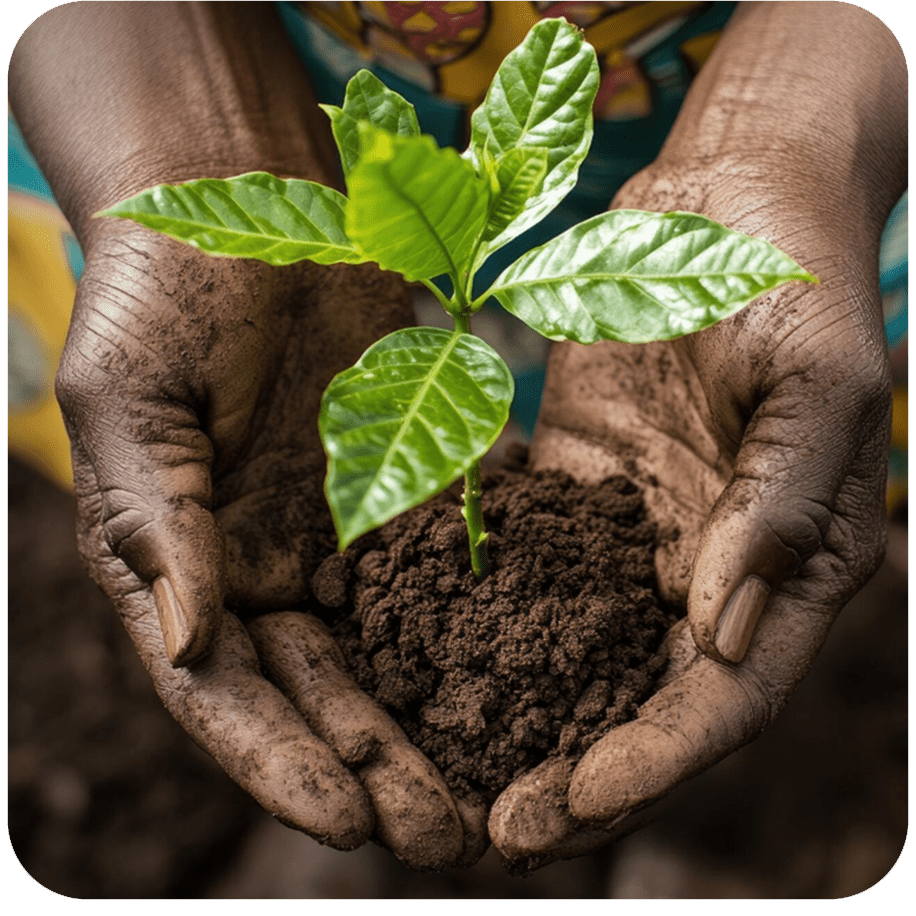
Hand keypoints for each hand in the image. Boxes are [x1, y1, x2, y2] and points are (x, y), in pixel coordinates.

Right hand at [57, 221, 485, 868]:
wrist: (244, 201)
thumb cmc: (162, 294)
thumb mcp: (130, 407)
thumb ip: (155, 527)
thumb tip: (188, 642)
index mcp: (180, 564)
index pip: (224, 690)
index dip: (276, 761)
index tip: (344, 818)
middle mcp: (256, 565)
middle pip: (316, 691)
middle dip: (372, 766)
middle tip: (443, 839)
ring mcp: (329, 529)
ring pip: (384, 650)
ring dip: (431, 719)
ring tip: (491, 787)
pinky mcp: (394, 485)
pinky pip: (437, 570)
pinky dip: (471, 626)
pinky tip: (521, 672)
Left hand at [488, 162, 892, 868]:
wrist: (726, 200)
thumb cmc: (797, 279)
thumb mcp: (817, 385)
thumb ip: (781, 506)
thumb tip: (722, 631)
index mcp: (789, 563)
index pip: (725, 693)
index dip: (658, 759)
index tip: (579, 803)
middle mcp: (706, 562)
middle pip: (641, 694)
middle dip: (576, 768)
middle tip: (493, 831)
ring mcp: (632, 527)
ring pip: (574, 644)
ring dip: (518, 710)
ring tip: (443, 769)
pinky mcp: (571, 481)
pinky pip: (522, 559)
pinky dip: (480, 610)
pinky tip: (417, 651)